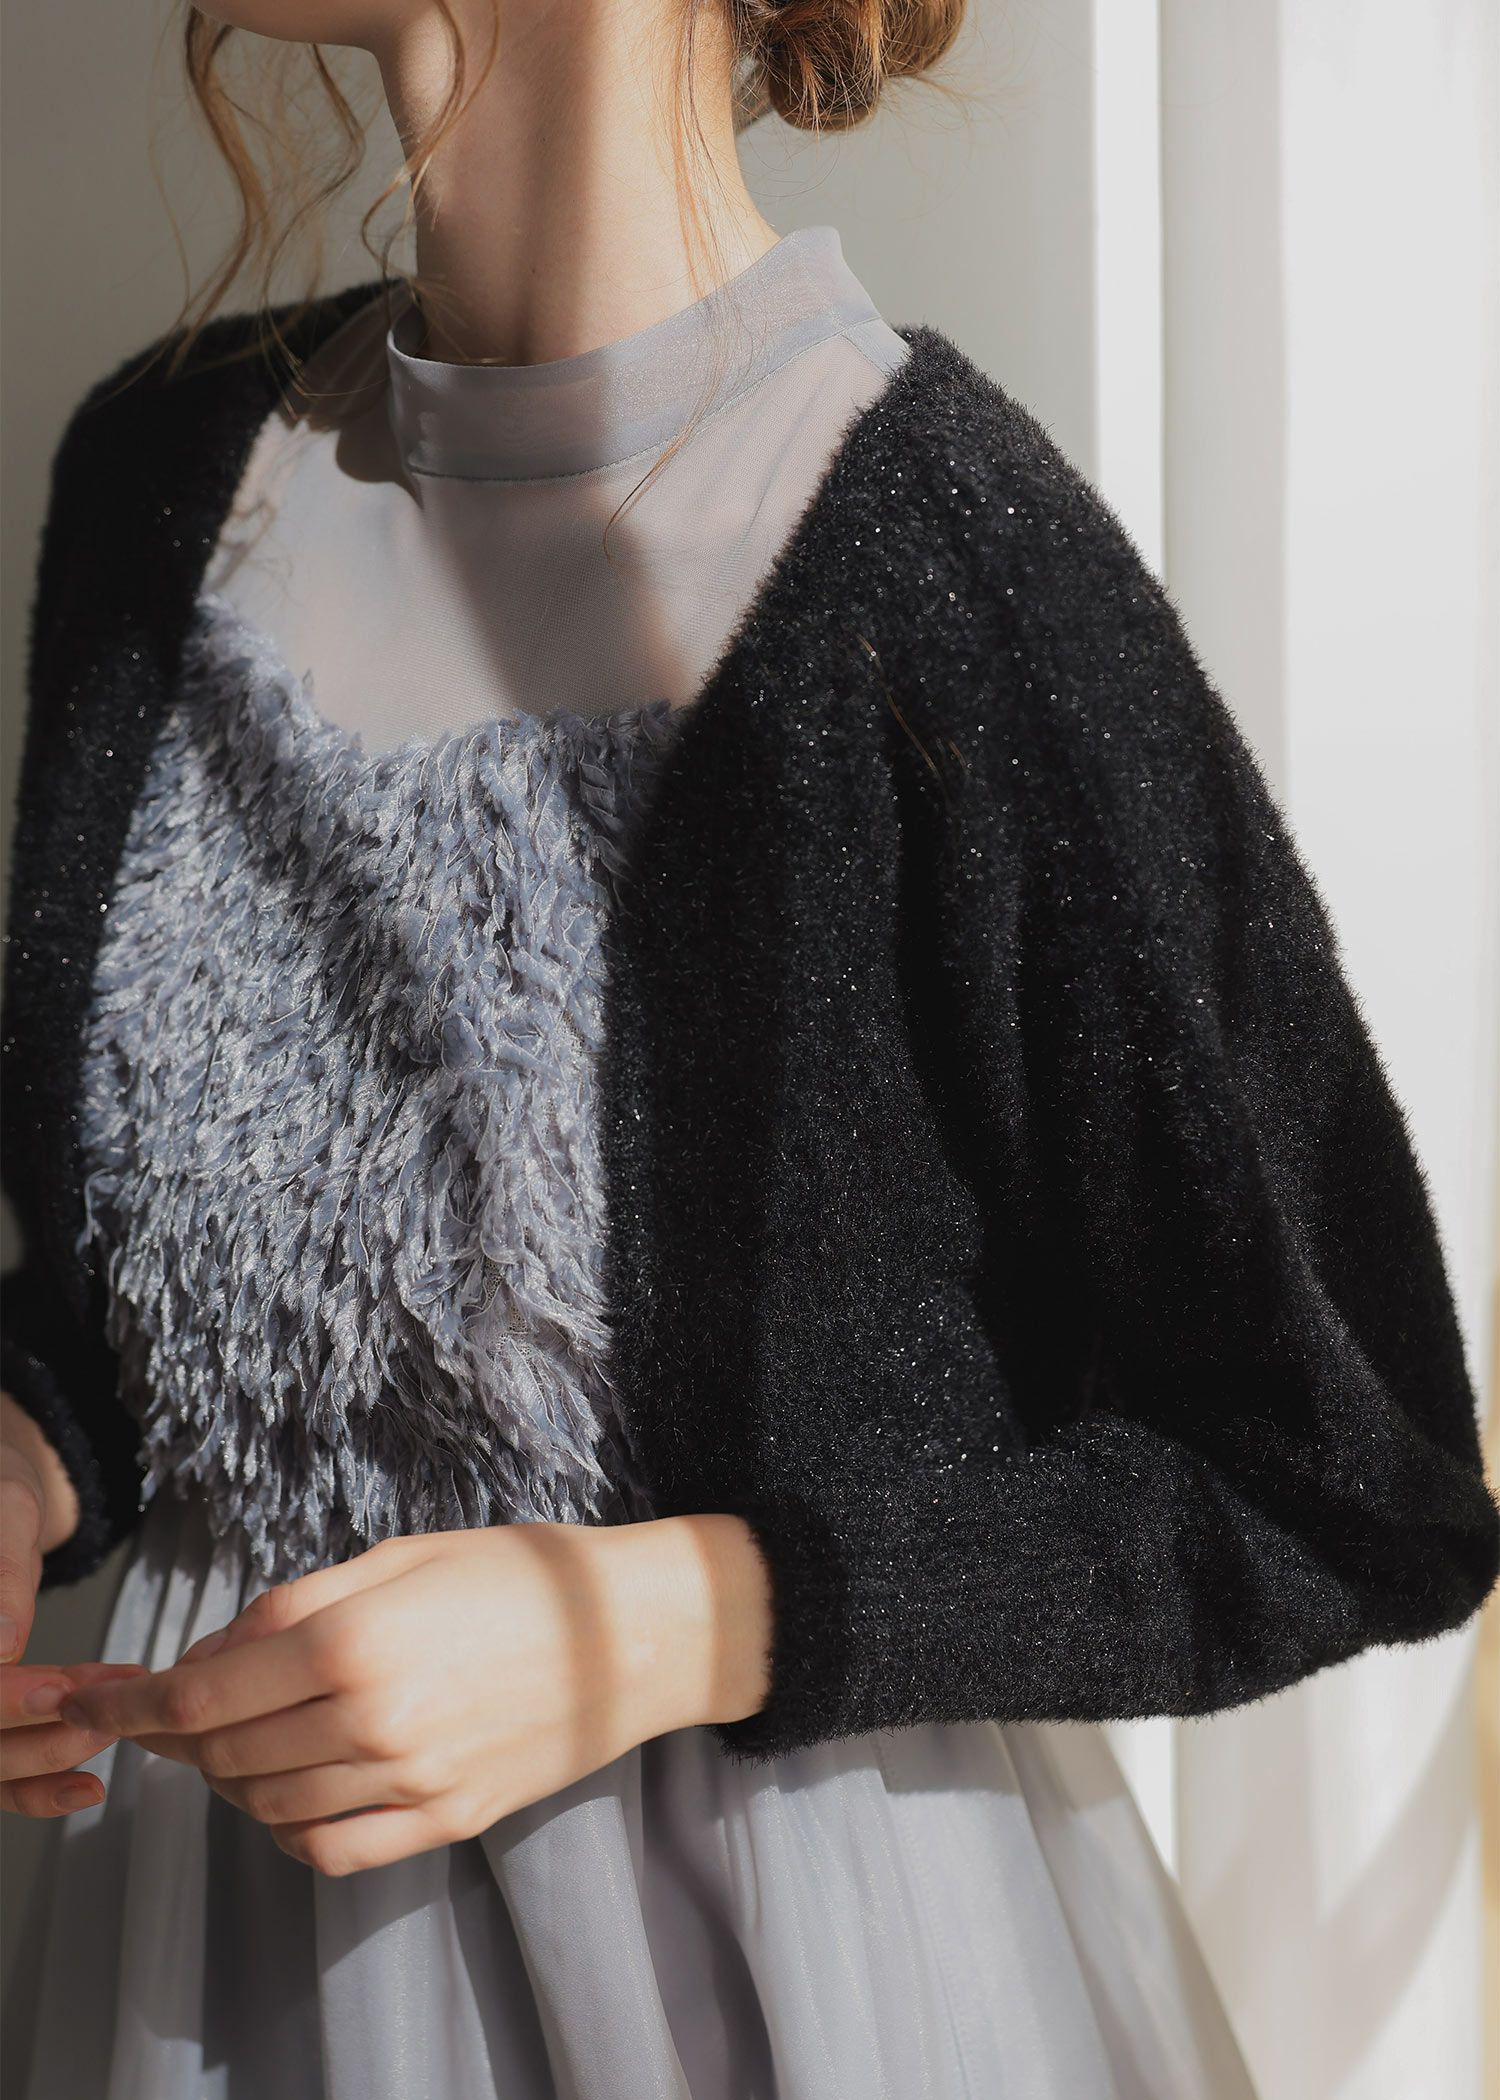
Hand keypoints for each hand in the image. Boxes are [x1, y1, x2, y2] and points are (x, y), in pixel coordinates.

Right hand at [1, 1396, 147, 1814]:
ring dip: (47, 1757)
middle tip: (110, 1703)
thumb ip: (1, 1570)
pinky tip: (87, 1785)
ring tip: (114, 1725)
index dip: (5, 1699)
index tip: (62, 1688)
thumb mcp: (5, 1508)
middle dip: (38, 1732)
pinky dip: (35, 1788)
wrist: (1, 1500)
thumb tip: (1, 1641)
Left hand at [60, 1515, 772, 1875]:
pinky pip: (332, 1850)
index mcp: (356, 1639)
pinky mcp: (445, 1819)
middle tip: (168, 1712)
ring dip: (228, 1778)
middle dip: (179, 1735)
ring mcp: (412, 1781)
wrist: (636, 1632)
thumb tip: (214, 1652)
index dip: (139, 1701)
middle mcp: (374, 1720)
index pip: (208, 1691)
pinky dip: (288, 1828)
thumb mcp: (404, 1553)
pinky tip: (290, 1791)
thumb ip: (298, 1601)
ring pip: (269, 1804)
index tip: (100, 1701)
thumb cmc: (522, 1573)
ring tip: (233, 1742)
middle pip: (228, 1751)